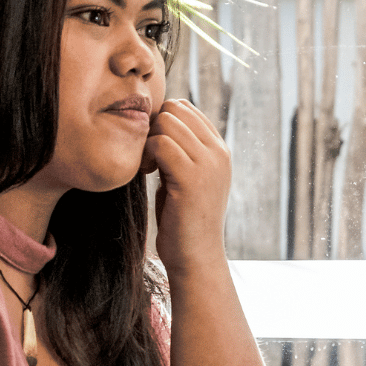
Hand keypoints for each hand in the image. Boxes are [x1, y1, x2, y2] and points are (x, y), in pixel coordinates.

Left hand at [141, 99, 230, 274]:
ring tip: (147, 166)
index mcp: (220, 150)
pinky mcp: (191, 178)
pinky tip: (146, 173)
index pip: (187, 108)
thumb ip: (182, 151)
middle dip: (154, 127)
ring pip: (166, 122)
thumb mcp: (187, 178)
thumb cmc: (184, 220)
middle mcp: (219, 153)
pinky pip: (160, 144)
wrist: (196, 257)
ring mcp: (208, 164)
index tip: (155, 150)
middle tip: (148, 157)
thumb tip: (159, 122)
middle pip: (175, 109)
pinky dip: (145, 154)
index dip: (163, 122)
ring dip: (148, 140)